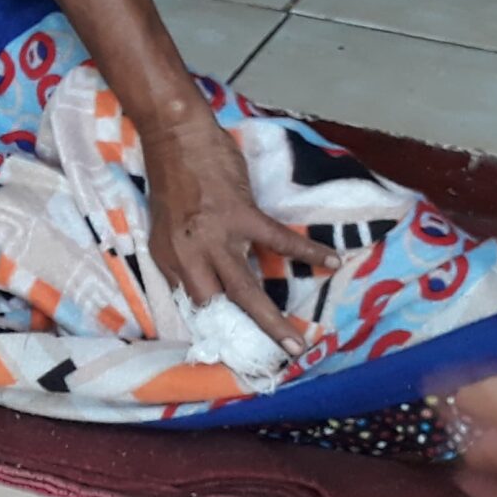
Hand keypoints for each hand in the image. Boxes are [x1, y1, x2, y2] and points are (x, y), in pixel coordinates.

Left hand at [140, 111, 336, 350]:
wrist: (175, 136)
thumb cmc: (172, 180)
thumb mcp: (164, 228)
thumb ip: (184, 259)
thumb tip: (203, 289)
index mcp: (169, 258)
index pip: (193, 303)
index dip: (216, 327)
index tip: (238, 348)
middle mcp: (189, 254)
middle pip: (220, 305)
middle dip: (246, 336)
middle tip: (271, 360)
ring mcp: (216, 236)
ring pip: (247, 288)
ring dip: (272, 319)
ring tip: (296, 343)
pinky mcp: (241, 214)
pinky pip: (279, 239)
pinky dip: (308, 251)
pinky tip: (332, 263)